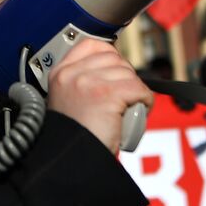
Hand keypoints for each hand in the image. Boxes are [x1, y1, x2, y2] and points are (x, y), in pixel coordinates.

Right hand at [45, 39, 153, 153]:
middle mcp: (71, 74)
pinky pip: (139, 89)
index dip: (110, 56)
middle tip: (122, 98)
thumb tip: (112, 68)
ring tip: (127, 109)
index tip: (115, 73)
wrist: (72, 160)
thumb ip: (82, 82)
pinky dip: (145, 102)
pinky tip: (136, 112)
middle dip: (124, 76)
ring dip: (135, 91)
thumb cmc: (75, 138)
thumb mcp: (68, 100)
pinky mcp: (106, 94)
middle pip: (114, 58)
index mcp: (60, 73)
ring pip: (129, 73)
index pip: (91, 45)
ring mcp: (87, 82)